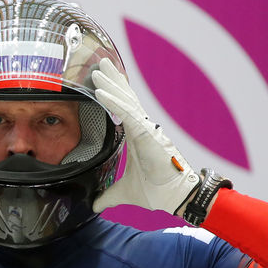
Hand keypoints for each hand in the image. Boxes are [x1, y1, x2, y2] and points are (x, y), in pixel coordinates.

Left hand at [91, 58, 199, 213]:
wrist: (173, 197)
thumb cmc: (156, 191)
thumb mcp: (123, 193)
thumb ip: (107, 196)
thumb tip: (94, 205)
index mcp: (138, 136)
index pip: (124, 109)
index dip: (115, 93)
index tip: (104, 79)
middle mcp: (142, 128)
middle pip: (125, 97)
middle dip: (113, 79)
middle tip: (101, 62)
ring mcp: (145, 129)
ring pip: (125, 100)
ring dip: (111, 84)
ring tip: (98, 69)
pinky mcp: (146, 134)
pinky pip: (126, 113)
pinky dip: (113, 101)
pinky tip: (100, 91)